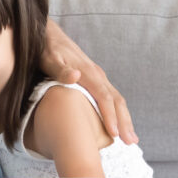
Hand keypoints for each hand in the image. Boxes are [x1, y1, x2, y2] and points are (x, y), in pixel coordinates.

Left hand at [42, 20, 137, 143]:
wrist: (49, 35)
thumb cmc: (46, 50)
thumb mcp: (49, 59)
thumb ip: (60, 69)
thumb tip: (75, 76)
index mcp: (88, 72)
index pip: (104, 97)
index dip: (110, 116)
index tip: (115, 134)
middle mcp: (97, 75)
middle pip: (116, 100)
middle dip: (125, 122)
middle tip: (131, 142)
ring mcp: (98, 77)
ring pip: (117, 99)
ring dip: (125, 118)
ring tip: (131, 138)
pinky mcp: (95, 79)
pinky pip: (111, 97)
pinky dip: (118, 112)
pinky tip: (119, 124)